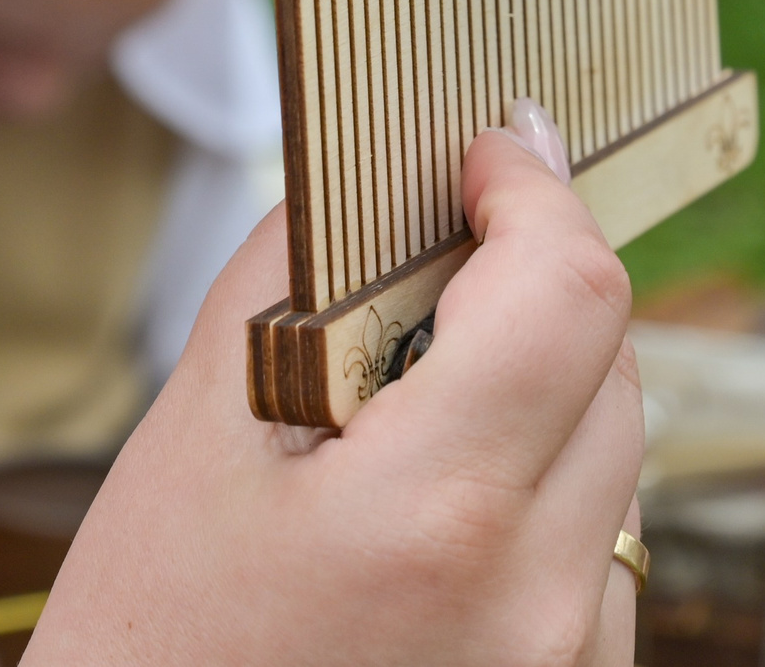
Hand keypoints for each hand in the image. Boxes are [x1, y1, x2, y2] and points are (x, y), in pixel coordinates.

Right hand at [26, 119, 642, 665]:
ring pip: (619, 458)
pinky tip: (436, 513)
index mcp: (435, 514)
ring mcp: (567, 666)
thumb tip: (364, 185)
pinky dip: (542, 496)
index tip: (492, 150)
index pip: (567, 290)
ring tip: (408, 416)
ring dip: (541, 395)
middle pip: (610, 362)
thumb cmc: (145, 650)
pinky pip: (604, 554)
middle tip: (431, 265)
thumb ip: (283, 281)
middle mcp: (537, 601)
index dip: (535, 189)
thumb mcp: (187, 440)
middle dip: (531, 284)